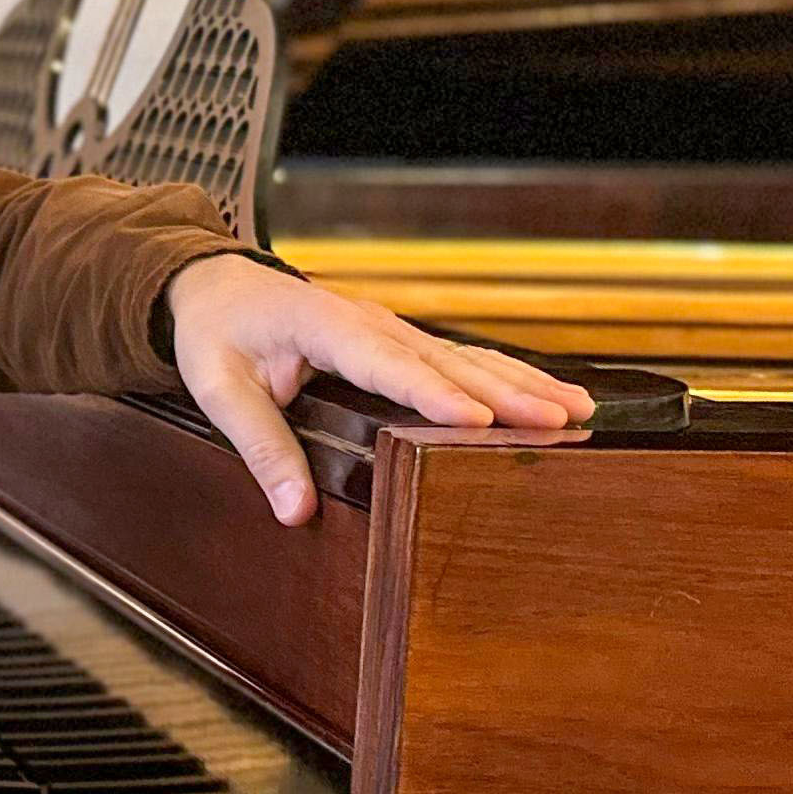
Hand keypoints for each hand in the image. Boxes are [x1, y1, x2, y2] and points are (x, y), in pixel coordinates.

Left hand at [162, 252, 597, 526]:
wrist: (214, 284)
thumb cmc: (215, 332)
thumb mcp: (218, 388)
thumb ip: (259, 445)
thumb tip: (293, 509)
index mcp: (326, 325)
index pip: (386, 363)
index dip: (433, 393)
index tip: (477, 420)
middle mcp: (372, 322)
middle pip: (447, 361)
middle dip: (506, 392)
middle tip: (560, 421)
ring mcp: (392, 329)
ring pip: (467, 358)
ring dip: (523, 383)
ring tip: (578, 410)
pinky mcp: (401, 342)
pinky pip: (462, 359)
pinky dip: (508, 376)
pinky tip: (549, 397)